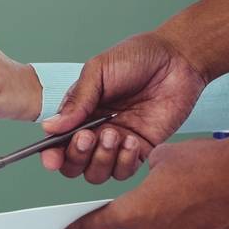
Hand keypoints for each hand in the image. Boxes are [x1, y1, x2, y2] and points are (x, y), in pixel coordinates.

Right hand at [40, 29, 206, 183]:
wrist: (177, 59)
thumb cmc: (136, 57)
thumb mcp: (98, 70)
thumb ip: (77, 100)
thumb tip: (51, 126)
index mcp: (80, 110)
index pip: (57, 140)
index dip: (51, 153)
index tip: (51, 158)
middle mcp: (95, 129)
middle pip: (74, 163)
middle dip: (77, 155)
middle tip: (88, 136)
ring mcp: (118, 141)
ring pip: (98, 172)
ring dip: (102, 158)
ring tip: (114, 133)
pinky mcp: (142, 148)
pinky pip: (126, 170)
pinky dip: (125, 161)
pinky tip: (132, 140)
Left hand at [59, 127, 228, 228]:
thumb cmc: (205, 165)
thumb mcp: (162, 157)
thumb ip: (144, 171)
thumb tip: (147, 173)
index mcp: (135, 211)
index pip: (96, 226)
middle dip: (122, 222)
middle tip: (129, 205)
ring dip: (150, 226)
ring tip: (166, 203)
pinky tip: (188, 209)